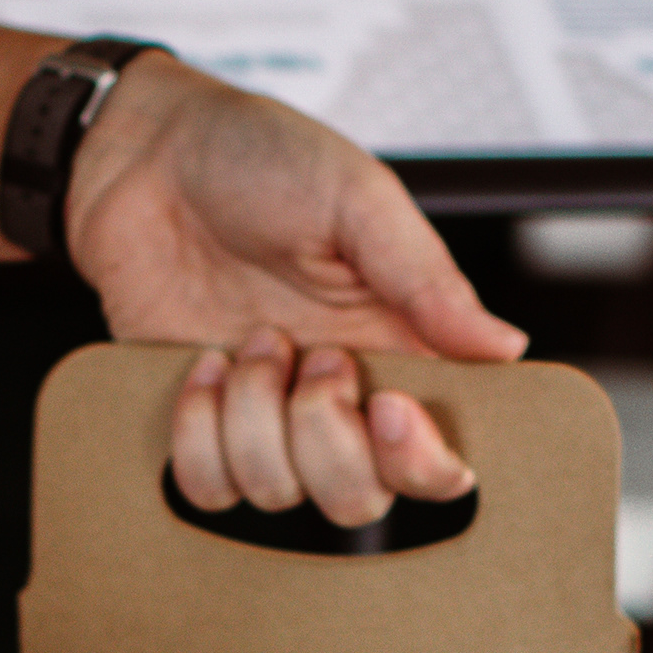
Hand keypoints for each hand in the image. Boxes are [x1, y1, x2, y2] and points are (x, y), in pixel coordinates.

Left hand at [63, 57, 526, 525]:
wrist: (148, 153)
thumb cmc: (259, 158)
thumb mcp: (357, 197)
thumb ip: (428, 279)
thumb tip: (505, 346)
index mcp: (398, 352)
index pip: (439, 460)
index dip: (421, 461)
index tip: (387, 406)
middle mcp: (337, 400)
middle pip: (358, 499)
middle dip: (325, 435)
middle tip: (310, 352)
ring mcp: (265, 419)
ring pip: (276, 493)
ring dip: (253, 414)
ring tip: (249, 337)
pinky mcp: (199, 424)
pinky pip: (206, 486)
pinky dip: (198, 433)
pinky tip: (203, 367)